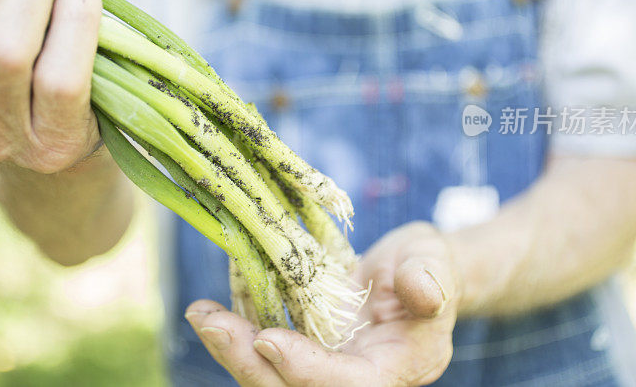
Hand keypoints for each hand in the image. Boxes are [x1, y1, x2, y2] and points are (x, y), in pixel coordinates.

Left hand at [186, 222, 460, 386]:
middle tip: (212, 325)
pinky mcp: (304, 350)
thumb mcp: (435, 261)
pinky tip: (211, 312)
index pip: (349, 385)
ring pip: (273, 379)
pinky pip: (265, 355)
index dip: (307, 369)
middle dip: (251, 364)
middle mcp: (354, 377)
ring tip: (200, 315)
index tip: (268, 339)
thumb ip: (430, 277)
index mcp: (396, 368)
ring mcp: (325, 366)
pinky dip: (236, 336)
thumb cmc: (428, 264)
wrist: (412, 271)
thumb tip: (424, 292)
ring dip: (233, 351)